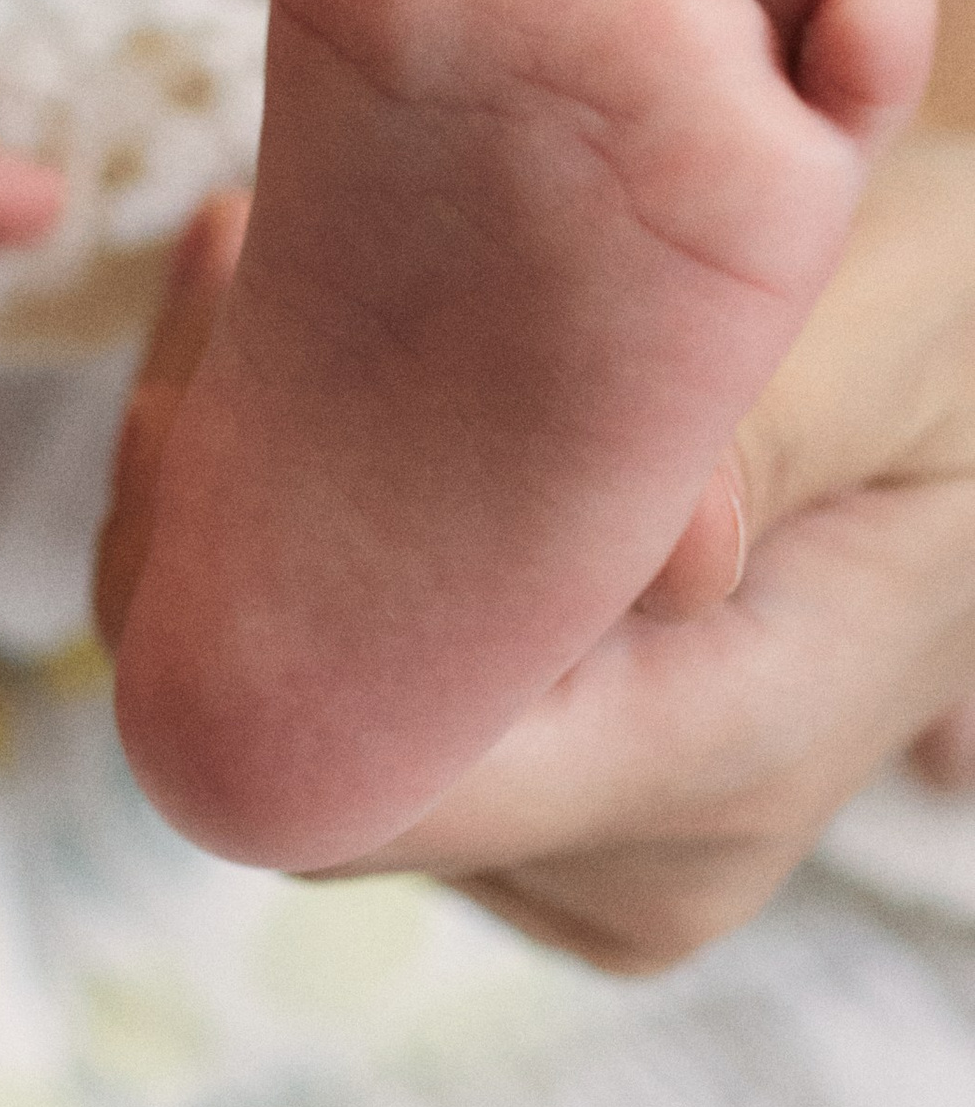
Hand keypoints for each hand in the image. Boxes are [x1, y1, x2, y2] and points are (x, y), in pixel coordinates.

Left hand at [103, 138, 974, 971]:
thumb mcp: (895, 333)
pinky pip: (330, 675)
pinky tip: (295, 324)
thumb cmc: (954, 337)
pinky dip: (278, 505)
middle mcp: (623, 853)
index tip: (226, 352)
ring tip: (257, 255)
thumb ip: (767, 431)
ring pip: (283, 702)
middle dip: (207, 502)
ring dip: (228, 485)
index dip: (240, 580)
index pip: (365, 773)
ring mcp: (568, 835)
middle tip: (234, 253)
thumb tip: (664, 560)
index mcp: (713, 763)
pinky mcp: (525, 772)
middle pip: (290, 742)